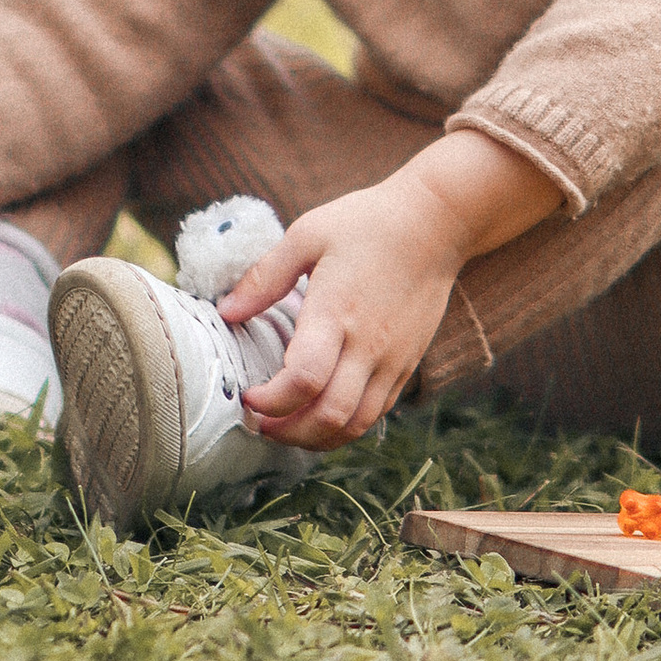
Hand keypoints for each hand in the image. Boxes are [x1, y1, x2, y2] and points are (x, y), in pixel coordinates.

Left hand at [219, 132, 561, 449]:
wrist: (435, 224)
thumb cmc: (366, 223)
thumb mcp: (307, 235)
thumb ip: (264, 277)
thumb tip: (225, 312)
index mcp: (336, 312)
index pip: (304, 379)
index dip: (271, 401)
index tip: (248, 397)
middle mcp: (368, 345)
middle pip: (330, 416)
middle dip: (288, 432)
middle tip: (260, 423)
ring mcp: (392, 360)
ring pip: (356, 425)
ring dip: (317, 438)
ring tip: (286, 427)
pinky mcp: (407, 364)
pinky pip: (376, 412)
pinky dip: (346, 426)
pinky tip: (322, 414)